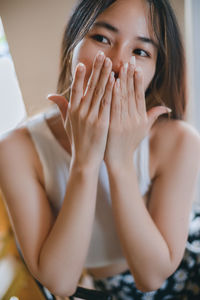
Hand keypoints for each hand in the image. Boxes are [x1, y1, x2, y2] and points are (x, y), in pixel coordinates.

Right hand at [48, 51, 114, 168]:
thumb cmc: (77, 140)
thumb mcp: (67, 123)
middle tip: (102, 55)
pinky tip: (116, 81)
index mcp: (72, 111)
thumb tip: (50, 94)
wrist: (85, 159)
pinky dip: (111, 91)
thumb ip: (61, 107)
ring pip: (100, 93)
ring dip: (105, 76)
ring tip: (110, 62)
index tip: (83, 63)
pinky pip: (107, 104)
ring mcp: (91, 117)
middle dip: (96, 70)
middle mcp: (81, 112)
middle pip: (90, 87)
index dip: (79, 76)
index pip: (76, 89)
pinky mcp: (102, 123)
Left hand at [104, 60, 170, 166]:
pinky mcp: (113, 126)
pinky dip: (113, 94)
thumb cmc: (129, 144)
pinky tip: (111, 82)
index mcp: (141, 118)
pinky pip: (113, 107)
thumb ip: (152, 116)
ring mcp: (123, 122)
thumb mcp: (143, 130)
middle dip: (130, 76)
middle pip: (132, 93)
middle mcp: (134, 119)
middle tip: (129, 60)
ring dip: (121, 81)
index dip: (137, 80)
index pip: (139, 95)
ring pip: (123, 98)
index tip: (135, 66)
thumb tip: (166, 107)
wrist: (118, 160)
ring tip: (120, 66)